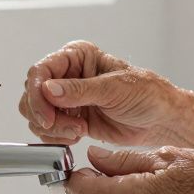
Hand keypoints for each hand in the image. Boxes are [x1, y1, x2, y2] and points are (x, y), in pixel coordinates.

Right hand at [18, 40, 185, 145]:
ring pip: (37, 114)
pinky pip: (48, 130)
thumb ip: (79, 90)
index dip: (37, 94)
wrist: (161, 119)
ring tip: (78, 130)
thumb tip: (48, 89)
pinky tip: (77, 136)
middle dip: (44, 115)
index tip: (46, 116)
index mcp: (77, 56)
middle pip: (32, 94)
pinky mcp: (71, 119)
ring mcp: (67, 99)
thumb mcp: (114, 89)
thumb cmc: (147, 94)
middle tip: (67, 127)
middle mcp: (68, 75)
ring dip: (53, 128)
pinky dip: (56, 137)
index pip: (41, 71)